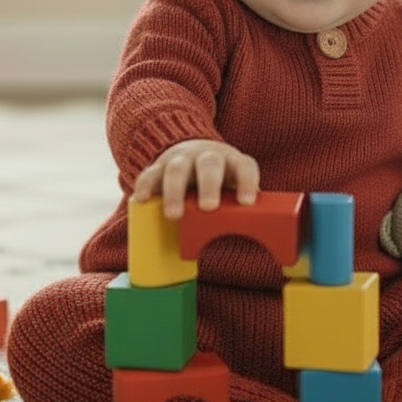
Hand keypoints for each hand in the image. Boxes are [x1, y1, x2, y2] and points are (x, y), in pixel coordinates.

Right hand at [130, 139, 259, 219]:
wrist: (194, 152)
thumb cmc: (221, 182)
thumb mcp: (235, 190)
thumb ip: (244, 212)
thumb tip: (261, 249)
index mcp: (233, 162)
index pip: (245, 167)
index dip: (246, 182)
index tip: (246, 202)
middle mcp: (208, 156)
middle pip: (210, 164)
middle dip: (209, 184)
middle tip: (208, 207)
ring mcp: (182, 159)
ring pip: (177, 168)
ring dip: (175, 191)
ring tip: (173, 215)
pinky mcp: (159, 166)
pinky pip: (149, 172)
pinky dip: (144, 186)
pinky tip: (140, 200)